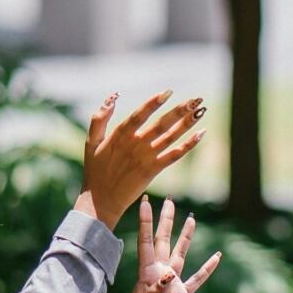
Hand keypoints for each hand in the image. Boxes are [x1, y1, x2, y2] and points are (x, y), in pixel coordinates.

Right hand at [80, 90, 204, 225]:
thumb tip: (113, 97)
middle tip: (196, 99)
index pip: (140, 115)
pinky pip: (174, 155)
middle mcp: (135, 145)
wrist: (101, 201)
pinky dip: (188, 145)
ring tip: (201, 110)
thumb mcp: (91, 142)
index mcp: (120, 135)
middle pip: (161, 124)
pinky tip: (201, 134)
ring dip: (187, 123)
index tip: (169, 91)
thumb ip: (99, 119)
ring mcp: (146, 158)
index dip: (154, 103)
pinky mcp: (153, 170)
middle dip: (180, 110)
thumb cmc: (96, 170)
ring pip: (171, 137)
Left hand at [112, 197, 224, 292]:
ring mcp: (171, 283)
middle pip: (164, 241)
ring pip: (180, 254)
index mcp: (146, 273)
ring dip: (186, 237)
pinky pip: (197, 279)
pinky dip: (207, 269)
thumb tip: (169, 275)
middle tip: (170, 201)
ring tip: (191, 219)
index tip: (146, 201)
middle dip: (167, 221)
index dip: (146, 222)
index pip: (146, 242)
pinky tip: (216, 257)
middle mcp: (159, 273)